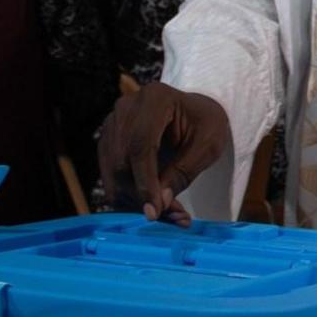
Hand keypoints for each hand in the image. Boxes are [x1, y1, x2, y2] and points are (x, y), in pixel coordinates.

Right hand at [98, 82, 230, 222]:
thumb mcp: (208, 145)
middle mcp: (126, 108)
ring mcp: (112, 124)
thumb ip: (184, 171)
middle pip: (122, 162)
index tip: (155, 212)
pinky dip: (130, 197)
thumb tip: (159, 204)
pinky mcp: (108, 142)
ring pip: (112, 174)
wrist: (194, 113)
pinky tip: (155, 206)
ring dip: (136, 202)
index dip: (145, 182)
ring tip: (170, 216)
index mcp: (155, 98)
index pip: (141, 145)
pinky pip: (111, 177)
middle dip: (142, 197)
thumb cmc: (206, 124)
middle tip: (173, 219)